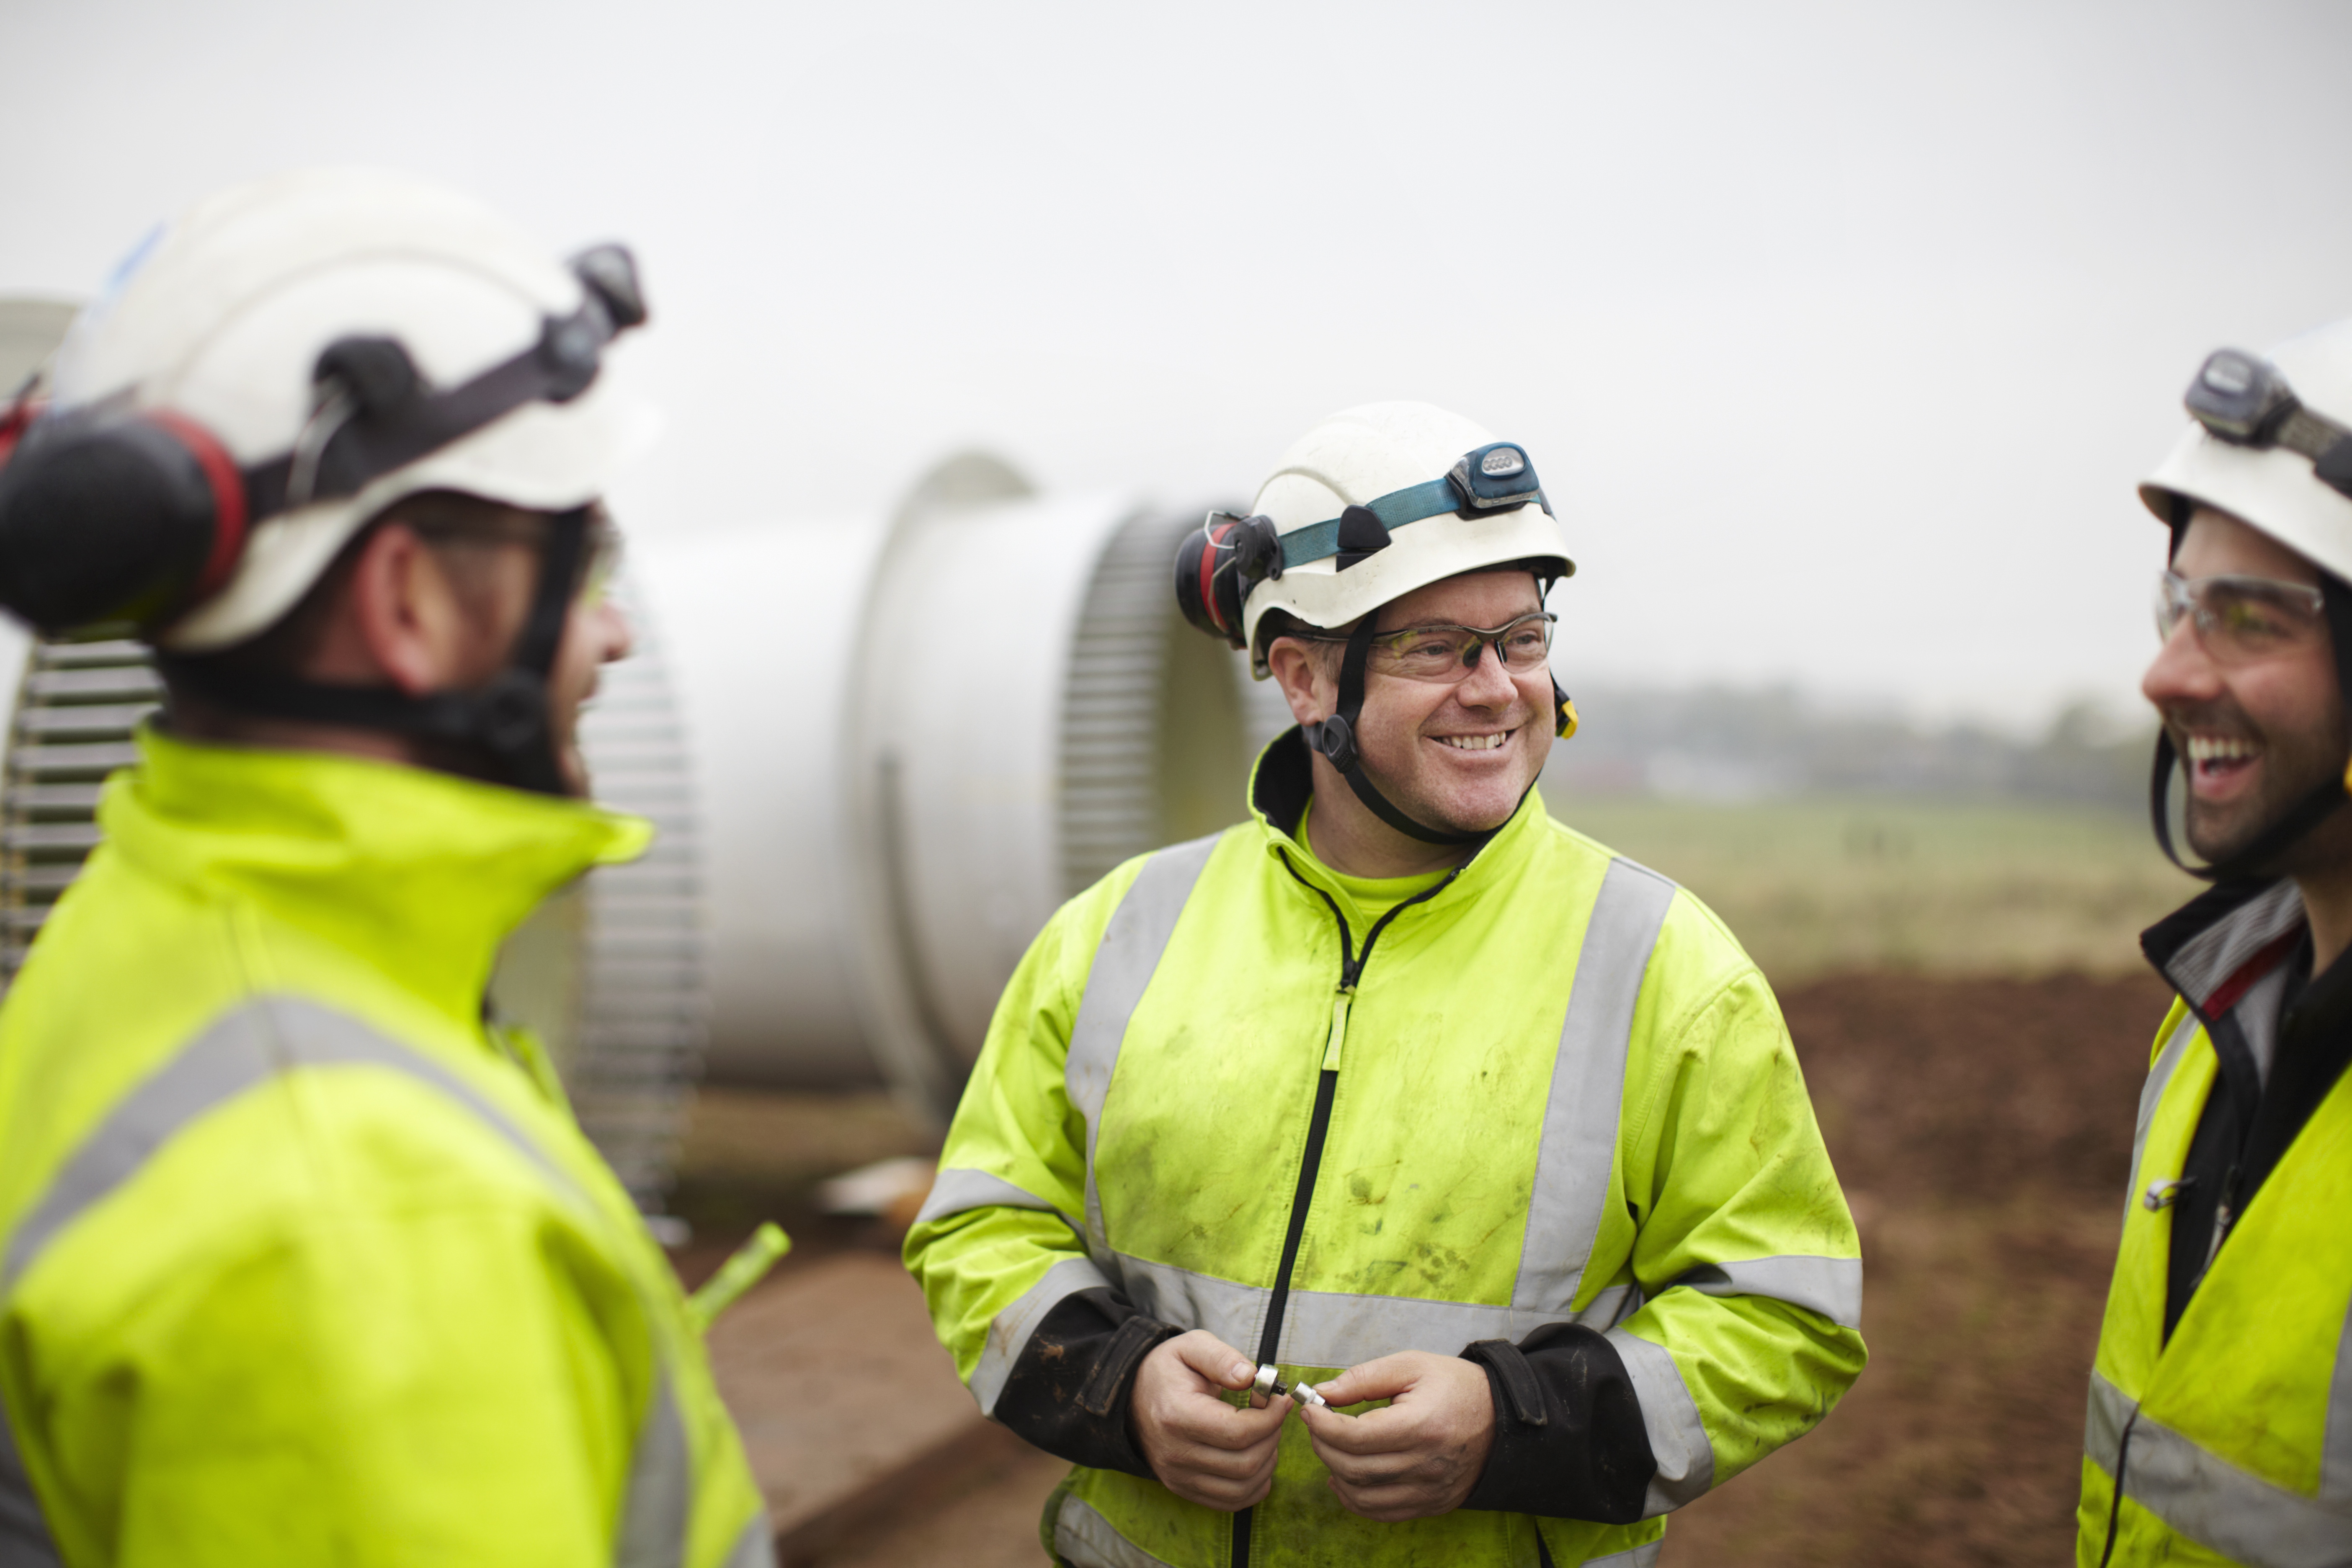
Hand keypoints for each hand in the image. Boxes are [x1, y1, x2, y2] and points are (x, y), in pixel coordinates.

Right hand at [1128, 1331, 1289, 1510]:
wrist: (1133, 1396)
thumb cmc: (1168, 1370)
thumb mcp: (1191, 1346)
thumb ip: (1222, 1358)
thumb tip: (1250, 1376)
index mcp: (1176, 1415)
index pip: (1238, 1432)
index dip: (1271, 1418)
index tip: (1281, 1400)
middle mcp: (1174, 1453)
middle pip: (1244, 1463)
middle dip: (1272, 1437)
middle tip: (1273, 1415)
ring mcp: (1177, 1476)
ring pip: (1242, 1487)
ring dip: (1267, 1463)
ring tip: (1266, 1435)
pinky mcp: (1182, 1488)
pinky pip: (1230, 1502)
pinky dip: (1254, 1486)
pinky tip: (1259, 1460)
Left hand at [1298, 1351, 1494, 1520]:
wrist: (1502, 1418)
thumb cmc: (1456, 1386)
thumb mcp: (1412, 1366)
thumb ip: (1364, 1378)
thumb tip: (1322, 1391)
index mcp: (1421, 1425)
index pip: (1356, 1436)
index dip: (1323, 1425)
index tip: (1310, 1409)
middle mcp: (1426, 1464)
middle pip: (1354, 1468)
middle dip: (1323, 1446)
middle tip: (1316, 1425)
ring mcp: (1430, 1490)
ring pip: (1364, 1497)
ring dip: (1335, 1474)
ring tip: (1329, 1448)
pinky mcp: (1432, 1504)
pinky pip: (1382, 1513)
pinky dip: (1355, 1500)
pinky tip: (1344, 1479)